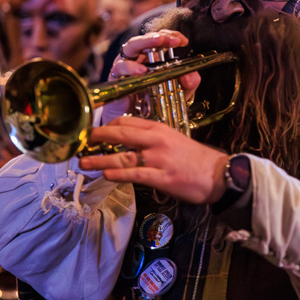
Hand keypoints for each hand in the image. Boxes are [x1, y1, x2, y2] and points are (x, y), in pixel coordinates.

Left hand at [80, 115, 228, 203]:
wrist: (219, 174)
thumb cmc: (196, 159)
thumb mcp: (174, 139)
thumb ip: (153, 138)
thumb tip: (130, 141)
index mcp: (159, 129)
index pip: (127, 122)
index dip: (106, 125)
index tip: (92, 130)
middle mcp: (157, 140)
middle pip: (120, 134)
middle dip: (97, 136)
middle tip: (80, 140)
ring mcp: (159, 159)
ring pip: (123, 155)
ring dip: (100, 158)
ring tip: (83, 162)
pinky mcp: (162, 177)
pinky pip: (135, 174)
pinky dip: (119, 174)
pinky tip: (106, 174)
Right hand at [101, 29, 201, 124]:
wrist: (137, 120)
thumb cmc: (156, 101)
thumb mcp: (180, 91)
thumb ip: (189, 83)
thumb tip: (190, 75)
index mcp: (152, 56)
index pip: (159, 39)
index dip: (170, 36)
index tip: (183, 41)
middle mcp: (138, 57)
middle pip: (144, 39)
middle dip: (157, 36)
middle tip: (170, 40)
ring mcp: (125, 65)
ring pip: (130, 47)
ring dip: (144, 43)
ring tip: (158, 47)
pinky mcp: (116, 77)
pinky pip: (120, 68)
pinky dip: (131, 67)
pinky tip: (142, 71)